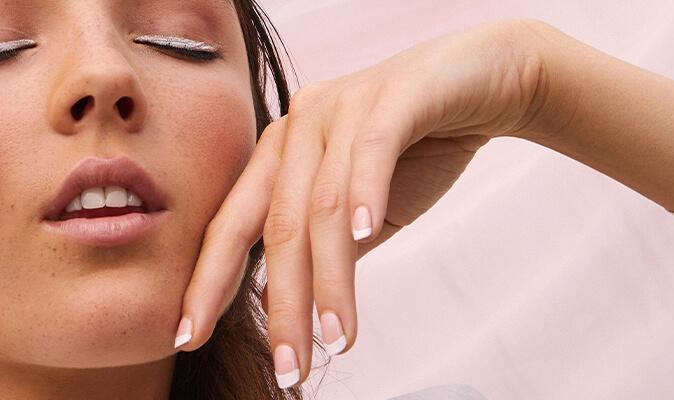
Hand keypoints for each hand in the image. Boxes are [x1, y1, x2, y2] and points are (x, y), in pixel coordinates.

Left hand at [175, 20, 558, 386]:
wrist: (487, 79)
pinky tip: (367, 238)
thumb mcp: (363, 211)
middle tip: (287, 366)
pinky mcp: (394, 95)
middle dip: (279, 304)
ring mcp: (341, 106)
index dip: (208, 282)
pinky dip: (367, 195)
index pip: (232, 226)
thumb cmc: (419, 146)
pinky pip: (372, 150)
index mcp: (279, 154)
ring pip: (325, 205)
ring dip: (331, 280)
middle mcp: (298, 126)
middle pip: (277, 227)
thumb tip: (286, 302)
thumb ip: (324, 249)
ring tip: (338, 338)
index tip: (186, 337)